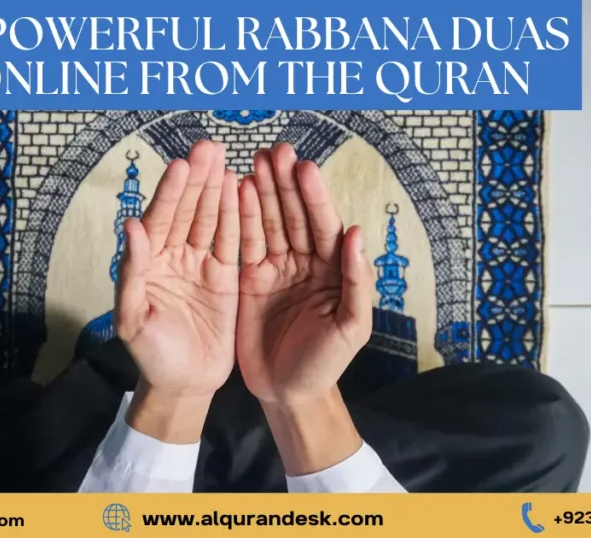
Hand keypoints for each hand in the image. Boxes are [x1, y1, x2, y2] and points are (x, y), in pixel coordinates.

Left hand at [114, 141, 238, 440]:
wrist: (184, 386)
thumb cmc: (152, 357)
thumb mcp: (134, 320)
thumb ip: (132, 274)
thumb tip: (130, 226)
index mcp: (149, 264)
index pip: (160, 220)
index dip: (172, 193)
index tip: (184, 165)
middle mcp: (174, 257)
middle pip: (187, 211)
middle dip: (198, 179)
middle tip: (210, 147)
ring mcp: (199, 265)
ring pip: (209, 219)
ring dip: (217, 189)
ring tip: (227, 157)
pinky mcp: (225, 278)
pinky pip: (231, 241)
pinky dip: (236, 216)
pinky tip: (242, 189)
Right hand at [236, 143, 374, 406]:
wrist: (288, 393)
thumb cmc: (326, 363)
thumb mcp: (351, 328)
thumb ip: (357, 282)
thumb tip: (356, 233)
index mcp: (333, 270)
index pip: (324, 226)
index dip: (314, 197)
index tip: (303, 168)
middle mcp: (305, 262)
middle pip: (294, 215)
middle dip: (284, 183)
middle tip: (274, 151)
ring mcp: (276, 268)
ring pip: (268, 222)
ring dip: (261, 191)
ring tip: (253, 161)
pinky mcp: (249, 279)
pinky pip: (244, 243)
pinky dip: (239, 217)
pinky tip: (234, 191)